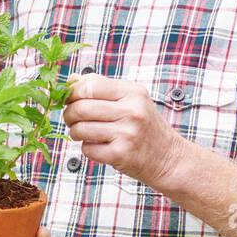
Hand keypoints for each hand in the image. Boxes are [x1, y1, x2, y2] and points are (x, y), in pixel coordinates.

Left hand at [61, 71, 184, 187]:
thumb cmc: (144, 126)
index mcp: (133, 92)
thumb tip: (71, 80)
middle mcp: (132, 111)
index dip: (72, 92)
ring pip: (80, 129)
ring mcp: (127, 134)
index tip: (68, 99)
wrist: (168, 157)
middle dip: (69, 114)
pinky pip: (87, 149)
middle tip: (71, 119)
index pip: (90, 86)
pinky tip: (98, 146)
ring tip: (83, 133)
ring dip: (75, 132)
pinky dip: (87, 148)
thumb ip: (102, 87)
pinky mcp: (120, 154)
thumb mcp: (132, 99)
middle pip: (81, 108)